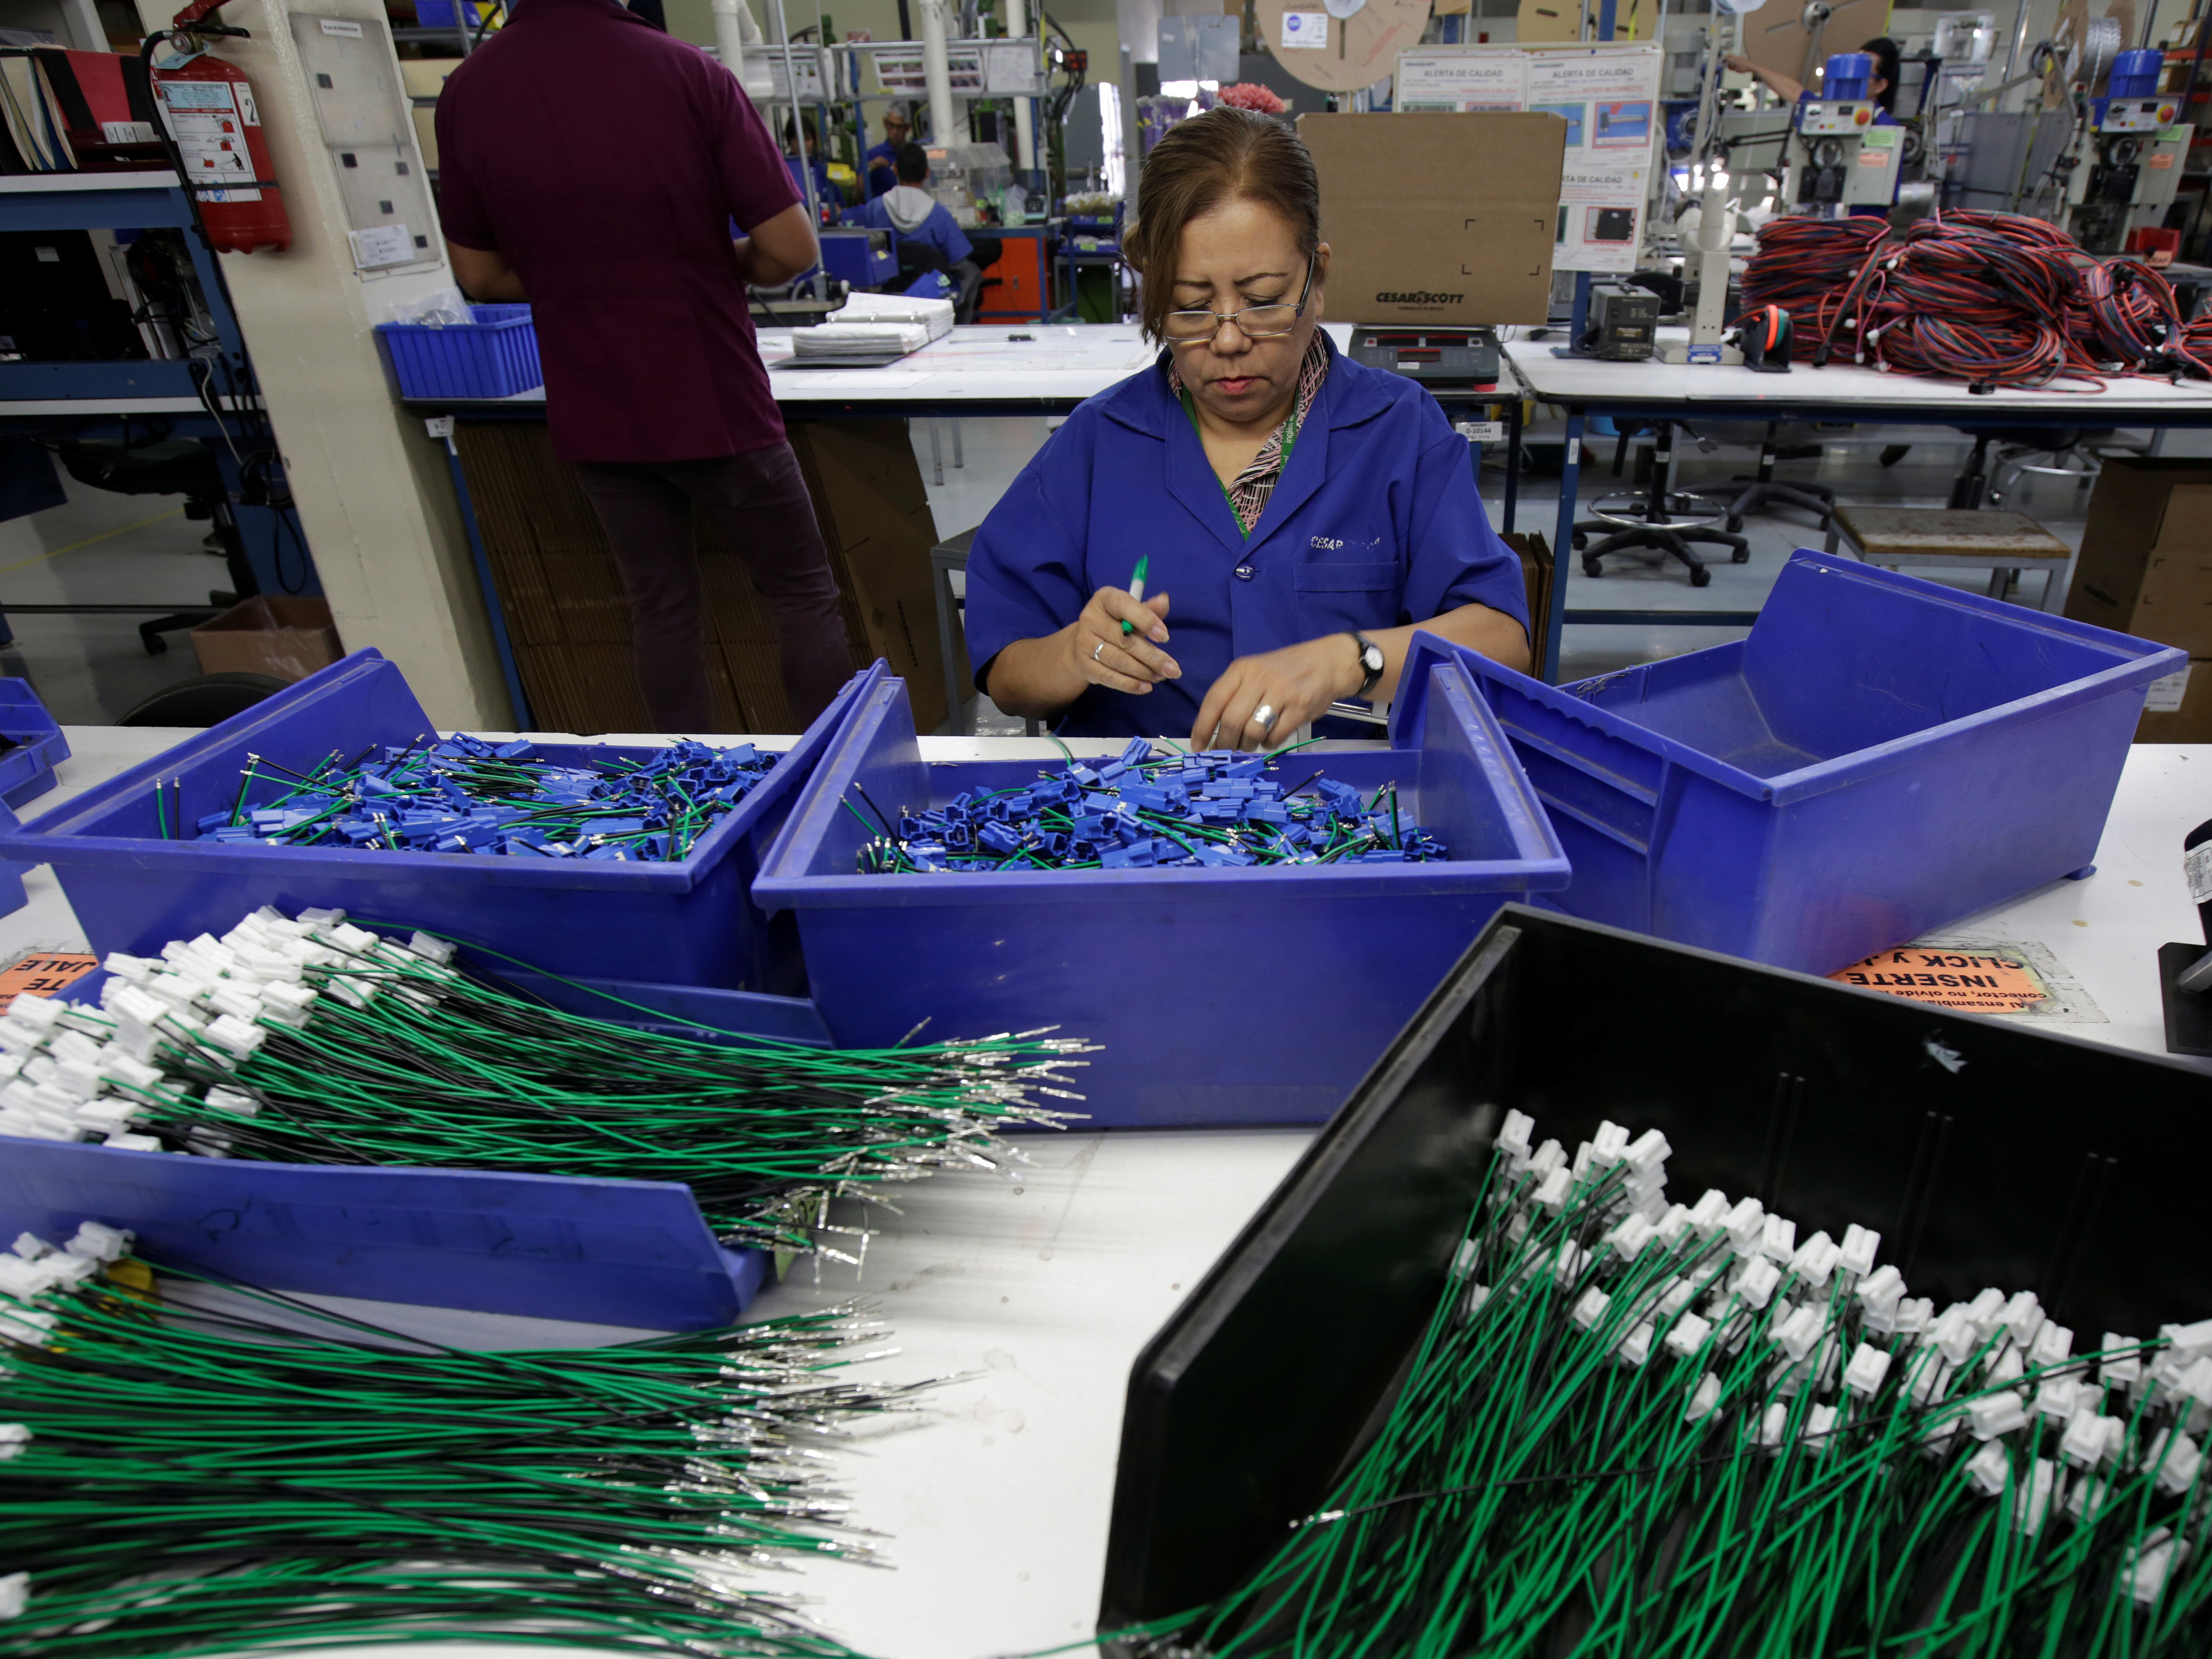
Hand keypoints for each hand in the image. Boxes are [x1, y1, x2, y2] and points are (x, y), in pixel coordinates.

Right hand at [1070, 587, 1178, 695]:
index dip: (1146, 620)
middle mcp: (1090, 618)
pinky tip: (1146, 687)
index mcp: (1105, 599)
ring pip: (1118, 660)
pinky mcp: (1084, 664)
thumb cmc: (1116, 623)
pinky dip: (1129, 684)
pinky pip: (1109, 677)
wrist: (1086, 641)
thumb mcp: (1132, 611)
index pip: (1124, 605)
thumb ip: (1150, 609)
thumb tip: (1164, 601)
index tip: (1165, 637)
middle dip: (1152, 656)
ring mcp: (1085, 642)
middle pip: (1124, 639)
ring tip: (1161, 676)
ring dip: (1143, 672)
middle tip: (1173, 669)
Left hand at [1191, 635, 1361, 751]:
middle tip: (1226, 751)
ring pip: (1252, 731)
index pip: (1214, 701)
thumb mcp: (1254, 672)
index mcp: (1242, 669)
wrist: (1327, 662)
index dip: (1203, 727)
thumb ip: (1234, 696)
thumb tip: (1212, 732)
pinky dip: (1269, 744)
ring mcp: (1281, 693)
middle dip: (1225, 743)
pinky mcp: (1300, 708)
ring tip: (1250, 744)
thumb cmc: (1285, 671)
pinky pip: (1276, 736)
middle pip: (1231, 721)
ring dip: (1247, 745)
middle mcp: (1259, 679)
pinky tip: (1270, 738)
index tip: (1199, 746)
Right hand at [1722, 53, 1751, 73]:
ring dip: (1730, 59)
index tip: (1721, 62)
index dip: (1724, 60)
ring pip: (1733, 56)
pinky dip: (1733, 60)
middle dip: (1726, 58)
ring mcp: (1739, 57)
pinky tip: (1734, 63)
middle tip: (1724, 61)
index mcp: (1734, 59)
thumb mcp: (1736, 69)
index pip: (1727, 58)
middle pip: (1730, 56)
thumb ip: (1731, 68)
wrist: (1751, 66)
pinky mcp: (1742, 58)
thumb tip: (1728, 66)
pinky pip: (1736, 58)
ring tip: (1729, 63)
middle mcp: (1736, 57)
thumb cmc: (1743, 68)